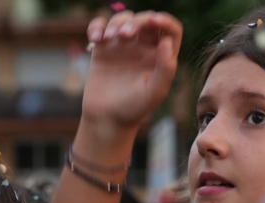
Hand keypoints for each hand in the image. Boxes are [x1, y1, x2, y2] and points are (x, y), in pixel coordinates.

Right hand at [81, 11, 181, 131]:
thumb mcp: (155, 91)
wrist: (106, 119)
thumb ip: (165, 67)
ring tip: (108, 38)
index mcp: (161, 55)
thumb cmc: (134, 108)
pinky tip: (96, 38)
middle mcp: (143, 48)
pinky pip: (99, 29)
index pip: (169, 29)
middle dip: (136, 21)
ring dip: (116, 23)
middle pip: (144, 20)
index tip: (154, 21)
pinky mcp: (101, 50)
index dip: (164, 20)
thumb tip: (166, 42)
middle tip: (125, 35)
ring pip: (122, 20)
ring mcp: (121, 47)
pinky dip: (96, 27)